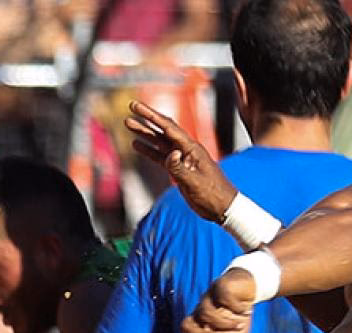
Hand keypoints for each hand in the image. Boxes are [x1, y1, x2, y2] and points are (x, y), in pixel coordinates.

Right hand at [125, 100, 236, 224]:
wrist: (222, 207)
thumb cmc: (213, 194)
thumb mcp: (195, 182)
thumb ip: (180, 168)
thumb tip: (170, 154)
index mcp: (192, 149)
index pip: (168, 128)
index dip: (151, 116)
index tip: (137, 107)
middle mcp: (186, 150)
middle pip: (163, 129)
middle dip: (147, 118)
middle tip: (132, 106)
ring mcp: (182, 159)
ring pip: (159, 141)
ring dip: (144, 132)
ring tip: (129, 124)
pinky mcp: (179, 169)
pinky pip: (160, 156)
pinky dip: (149, 150)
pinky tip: (137, 145)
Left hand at [182, 268, 256, 332]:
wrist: (247, 288)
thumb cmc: (237, 316)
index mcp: (203, 330)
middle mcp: (201, 315)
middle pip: (188, 328)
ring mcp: (208, 299)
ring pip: (205, 312)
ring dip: (225, 323)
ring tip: (240, 324)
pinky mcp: (219, 286)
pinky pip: (222, 296)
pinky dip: (234, 306)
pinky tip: (244, 308)